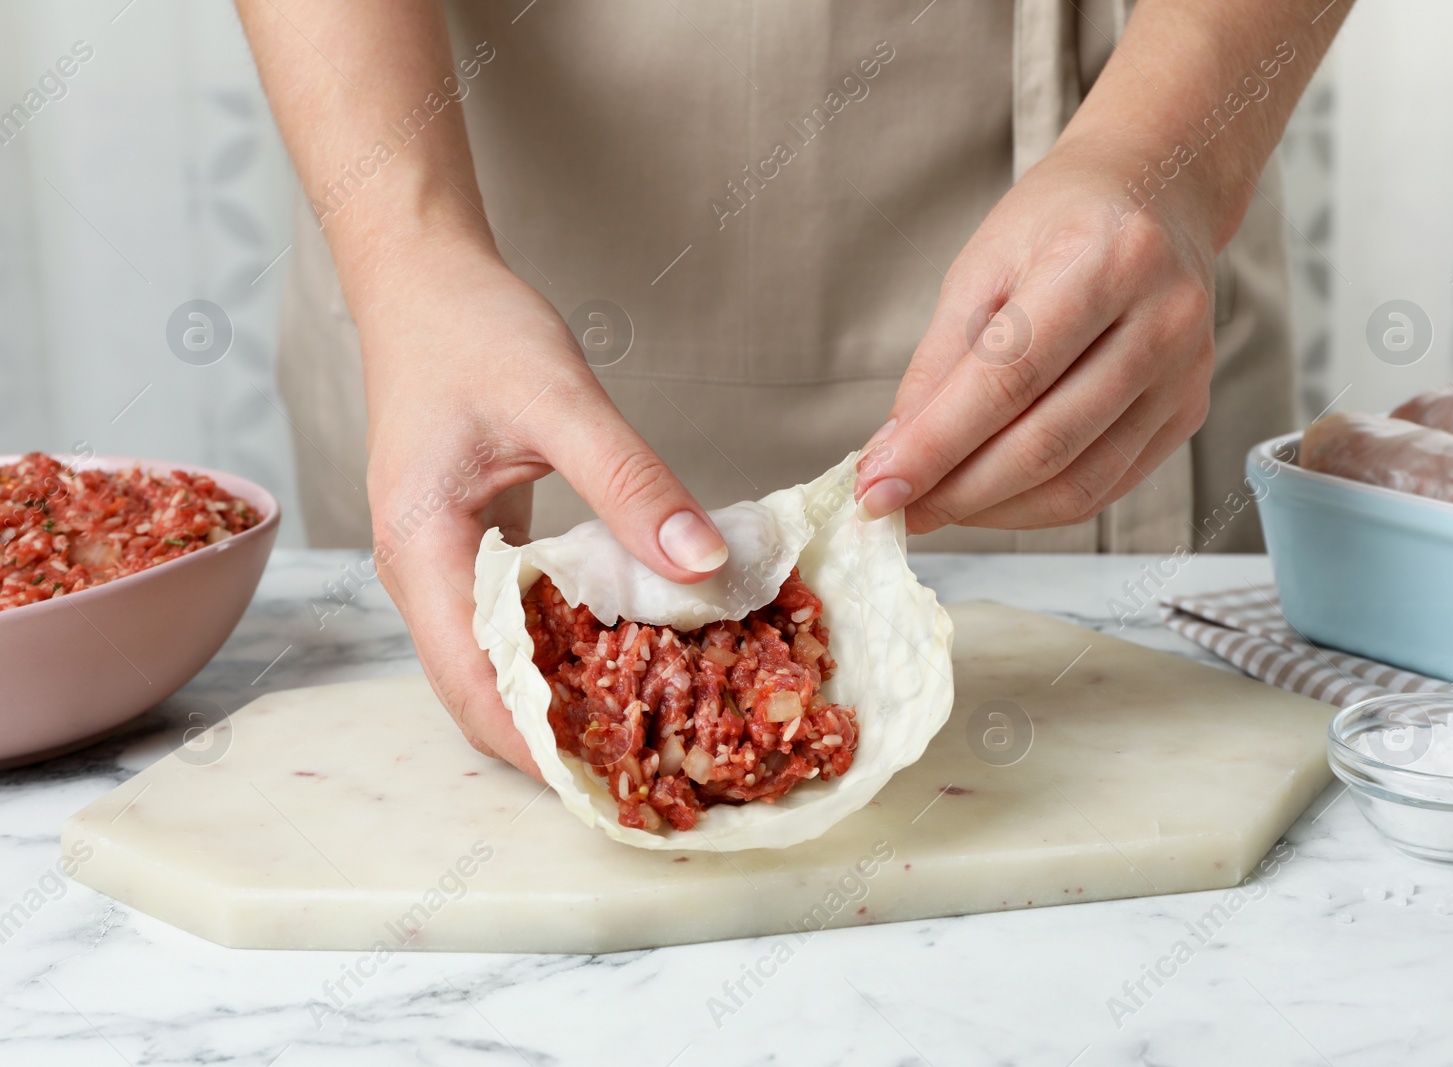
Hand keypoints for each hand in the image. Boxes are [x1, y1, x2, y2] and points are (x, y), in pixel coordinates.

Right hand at [358, 241, 728, 775]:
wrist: (423, 280)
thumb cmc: (472, 329)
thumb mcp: (560, 400)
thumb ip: (630, 483)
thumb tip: (704, 565)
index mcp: (422, 553)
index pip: (476, 687)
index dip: (541, 748)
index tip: (615, 788)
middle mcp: (423, 576)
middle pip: (485, 691)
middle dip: (560, 739)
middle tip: (651, 772)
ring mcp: (444, 565)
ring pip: (503, 661)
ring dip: (567, 697)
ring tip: (651, 729)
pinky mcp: (474, 548)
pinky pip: (519, 619)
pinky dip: (569, 644)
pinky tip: (632, 649)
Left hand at [854, 138, 1219, 532]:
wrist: (1157, 191)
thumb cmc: (1061, 220)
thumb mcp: (982, 266)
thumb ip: (938, 364)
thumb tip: (895, 455)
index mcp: (1104, 260)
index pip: (1007, 379)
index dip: (936, 446)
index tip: (878, 488)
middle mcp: (1162, 320)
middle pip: (1046, 442)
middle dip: (956, 490)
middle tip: (897, 508)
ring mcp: (1184, 373)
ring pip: (1077, 483)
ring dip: (992, 511)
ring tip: (935, 506)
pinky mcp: (1188, 411)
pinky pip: (1104, 488)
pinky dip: (1035, 507)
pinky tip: (989, 499)